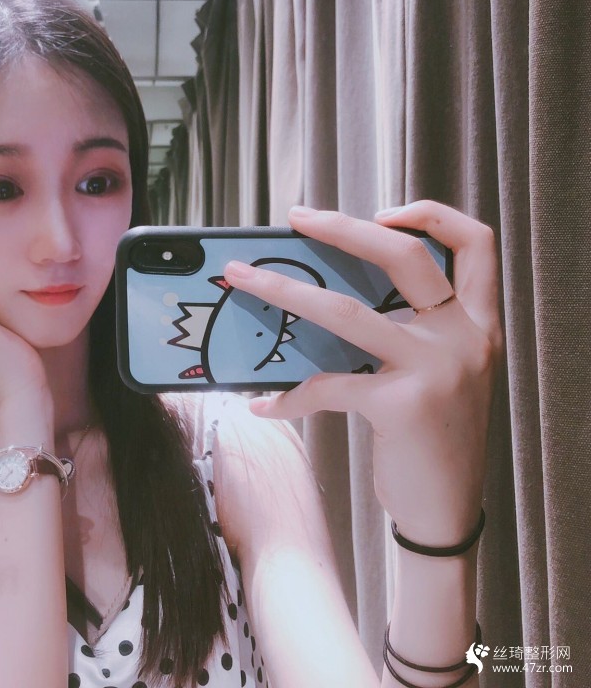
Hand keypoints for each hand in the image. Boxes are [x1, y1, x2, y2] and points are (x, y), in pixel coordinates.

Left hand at [223, 201, 502, 546]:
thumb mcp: (439, 373)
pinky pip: (327, 386)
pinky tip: (263, 406)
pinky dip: (288, 397)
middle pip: (406, 257)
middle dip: (344, 228)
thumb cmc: (432, 436)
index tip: (384, 211)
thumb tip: (323, 299)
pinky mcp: (403, 406)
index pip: (475, 243)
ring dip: (282, 290)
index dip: (433, 215)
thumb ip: (407, 333)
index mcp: (477, 322)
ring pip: (346, 311)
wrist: (448, 509)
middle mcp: (465, 337)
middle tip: (296, 217)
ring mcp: (436, 369)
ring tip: (242, 278)